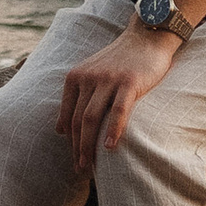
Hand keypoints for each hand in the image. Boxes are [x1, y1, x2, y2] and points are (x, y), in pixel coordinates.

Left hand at [56, 23, 178, 172]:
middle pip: (77, 119)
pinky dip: (112, 130)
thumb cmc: (121, 60)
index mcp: (76, 76)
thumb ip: (75, 98)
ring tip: (89, 165)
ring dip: (88, 145)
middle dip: (76, 147)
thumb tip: (59, 130)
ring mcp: (108, 79)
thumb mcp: (91, 74)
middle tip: (79, 169)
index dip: (69, 140)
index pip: (67, 115)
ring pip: (92, 117)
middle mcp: (88, 77)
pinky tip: (110, 147)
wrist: (146, 36)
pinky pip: (118, 110)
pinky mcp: (129, 82)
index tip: (73, 158)